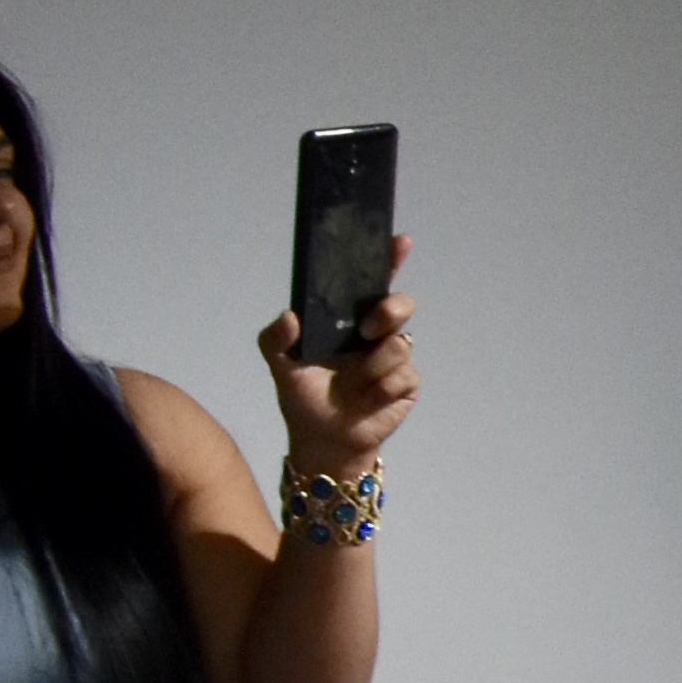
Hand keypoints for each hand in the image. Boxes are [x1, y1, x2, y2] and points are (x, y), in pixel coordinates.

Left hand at [264, 252, 422, 467]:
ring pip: (401, 343)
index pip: (371, 284)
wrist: (323, 441)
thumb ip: (275, 338)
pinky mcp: (406, 385)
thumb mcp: (280, 365)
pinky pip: (405, 375)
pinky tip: (370, 398)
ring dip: (377, 362)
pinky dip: (384, 386)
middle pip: (399, 305)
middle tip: (369, 329)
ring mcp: (394, 359)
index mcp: (347, 322)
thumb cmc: (302, 398)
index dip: (388, 261)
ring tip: (358, 381)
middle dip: (390, 310)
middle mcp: (374, 335)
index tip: (400, 241)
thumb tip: (289, 315)